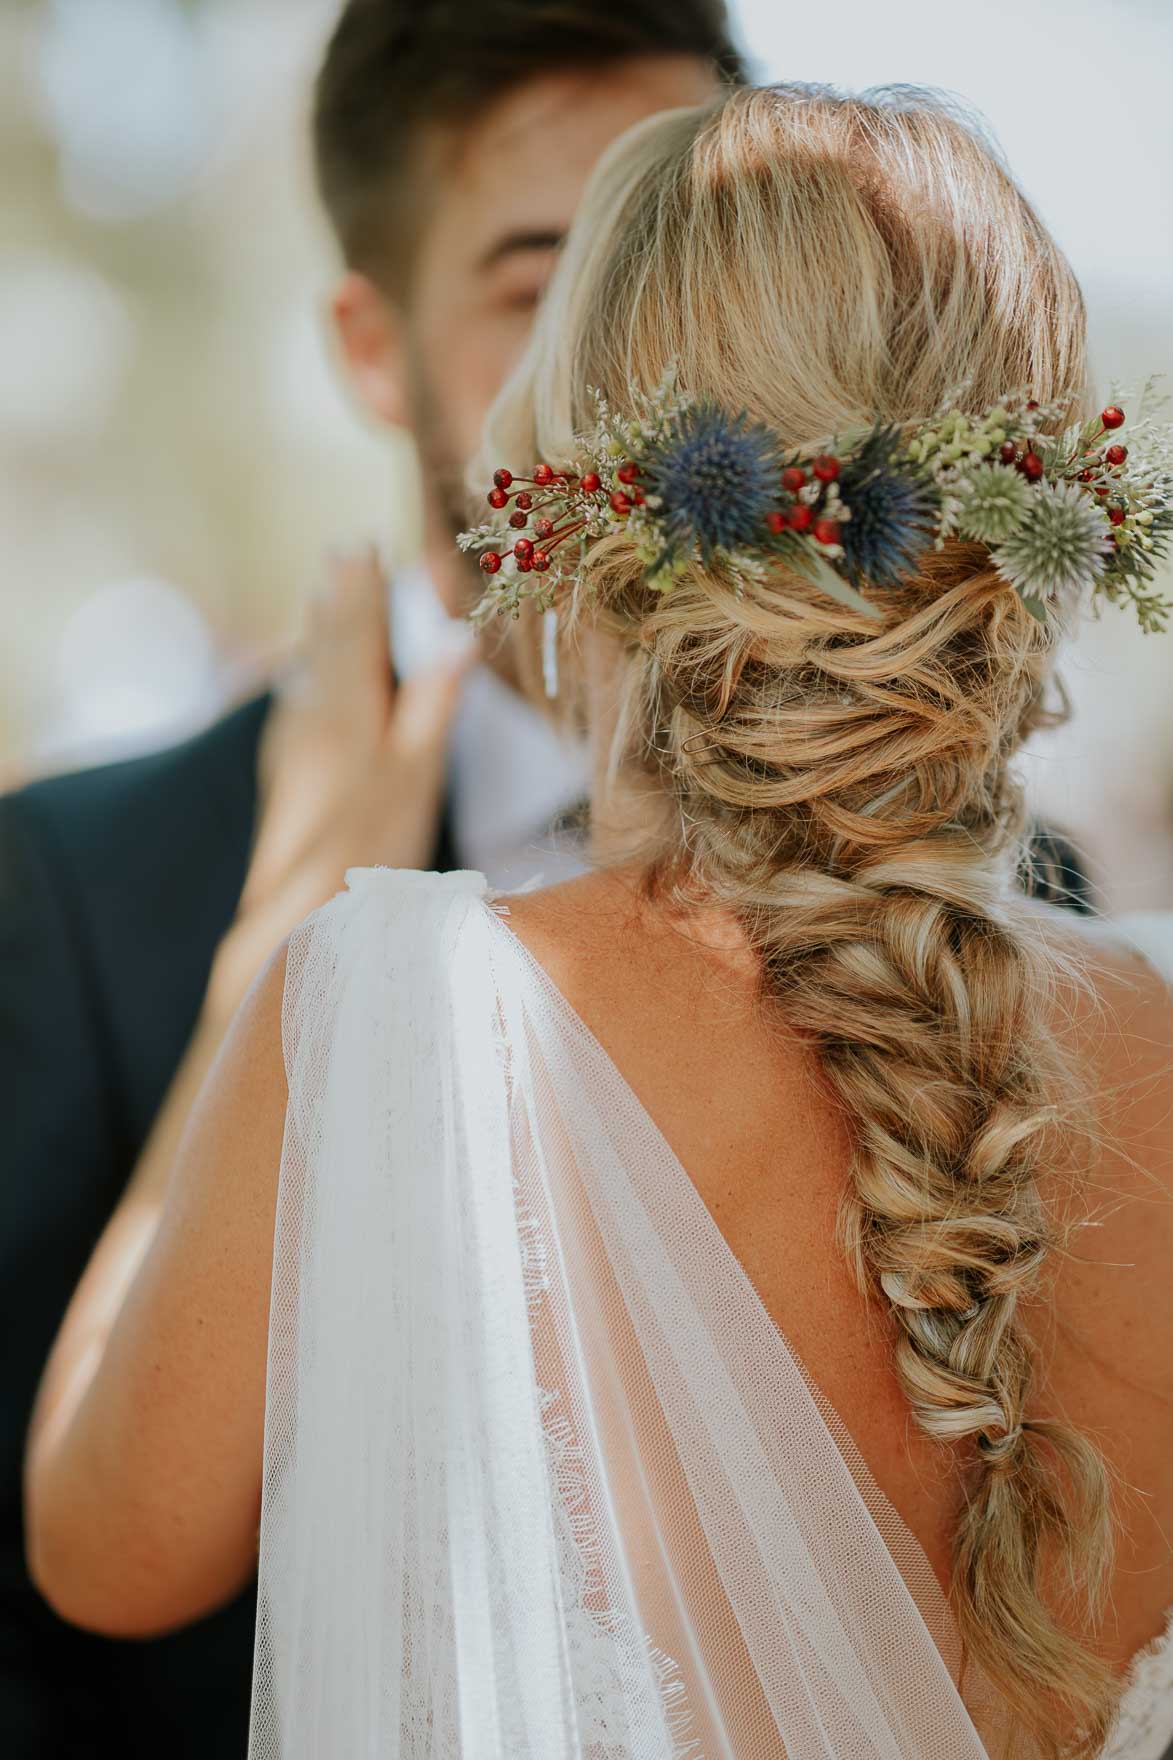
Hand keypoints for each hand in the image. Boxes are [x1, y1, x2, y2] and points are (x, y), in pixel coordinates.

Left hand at [206, 546, 473, 1023]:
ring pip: (308, 675)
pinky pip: (297, 708)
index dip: (365, 590)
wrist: (297, 910)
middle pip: (328, 647)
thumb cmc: (369, 844)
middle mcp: (313, 719)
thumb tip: (457, 637)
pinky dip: (305, 679)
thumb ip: (431, 704)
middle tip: (341, 554)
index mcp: (348, 710)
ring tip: (320, 599)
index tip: (366, 545)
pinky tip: (300, 683)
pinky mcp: (287, 781)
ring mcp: (294, 750)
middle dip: (340, 600)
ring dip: (318, 635)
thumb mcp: (417, 772)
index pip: (358, 634)